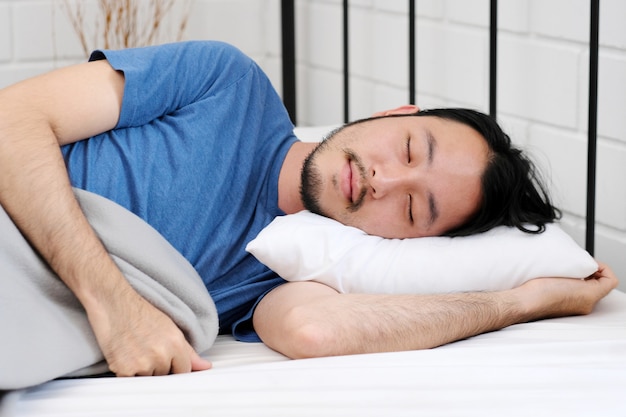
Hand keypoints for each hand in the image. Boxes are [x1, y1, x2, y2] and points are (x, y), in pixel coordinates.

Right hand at [86, 286, 211, 376]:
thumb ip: (189, 351)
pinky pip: (131, 382)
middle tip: (147, 350)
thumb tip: (206, 367)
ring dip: (143, 372)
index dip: (176, 367)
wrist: (113, 304)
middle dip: (159, 368)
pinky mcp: (124, 369)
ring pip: (149, 380)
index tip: (168, 361)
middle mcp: (161, 355)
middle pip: (166, 376)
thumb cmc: (140, 314)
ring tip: (136, 351)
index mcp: (175, 343)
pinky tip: (126, 355)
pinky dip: (128, 373)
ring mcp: (142, 364)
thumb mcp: (170, 328)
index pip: (184, 370)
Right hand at [515, 261, 618, 320]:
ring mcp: (575, 306)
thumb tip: (593, 267)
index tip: (589, 262)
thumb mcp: (569, 275)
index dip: (602, 267)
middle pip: (599, 283)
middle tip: (578, 264)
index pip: (610, 279)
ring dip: (581, 277)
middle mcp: (586, 304)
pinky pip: (576, 292)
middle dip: (591, 272)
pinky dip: (572, 283)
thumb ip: (587, 272)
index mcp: (590, 297)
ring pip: (588, 287)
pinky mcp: (564, 306)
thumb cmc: (541, 292)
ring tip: (568, 270)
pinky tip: (560, 277)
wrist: (524, 302)